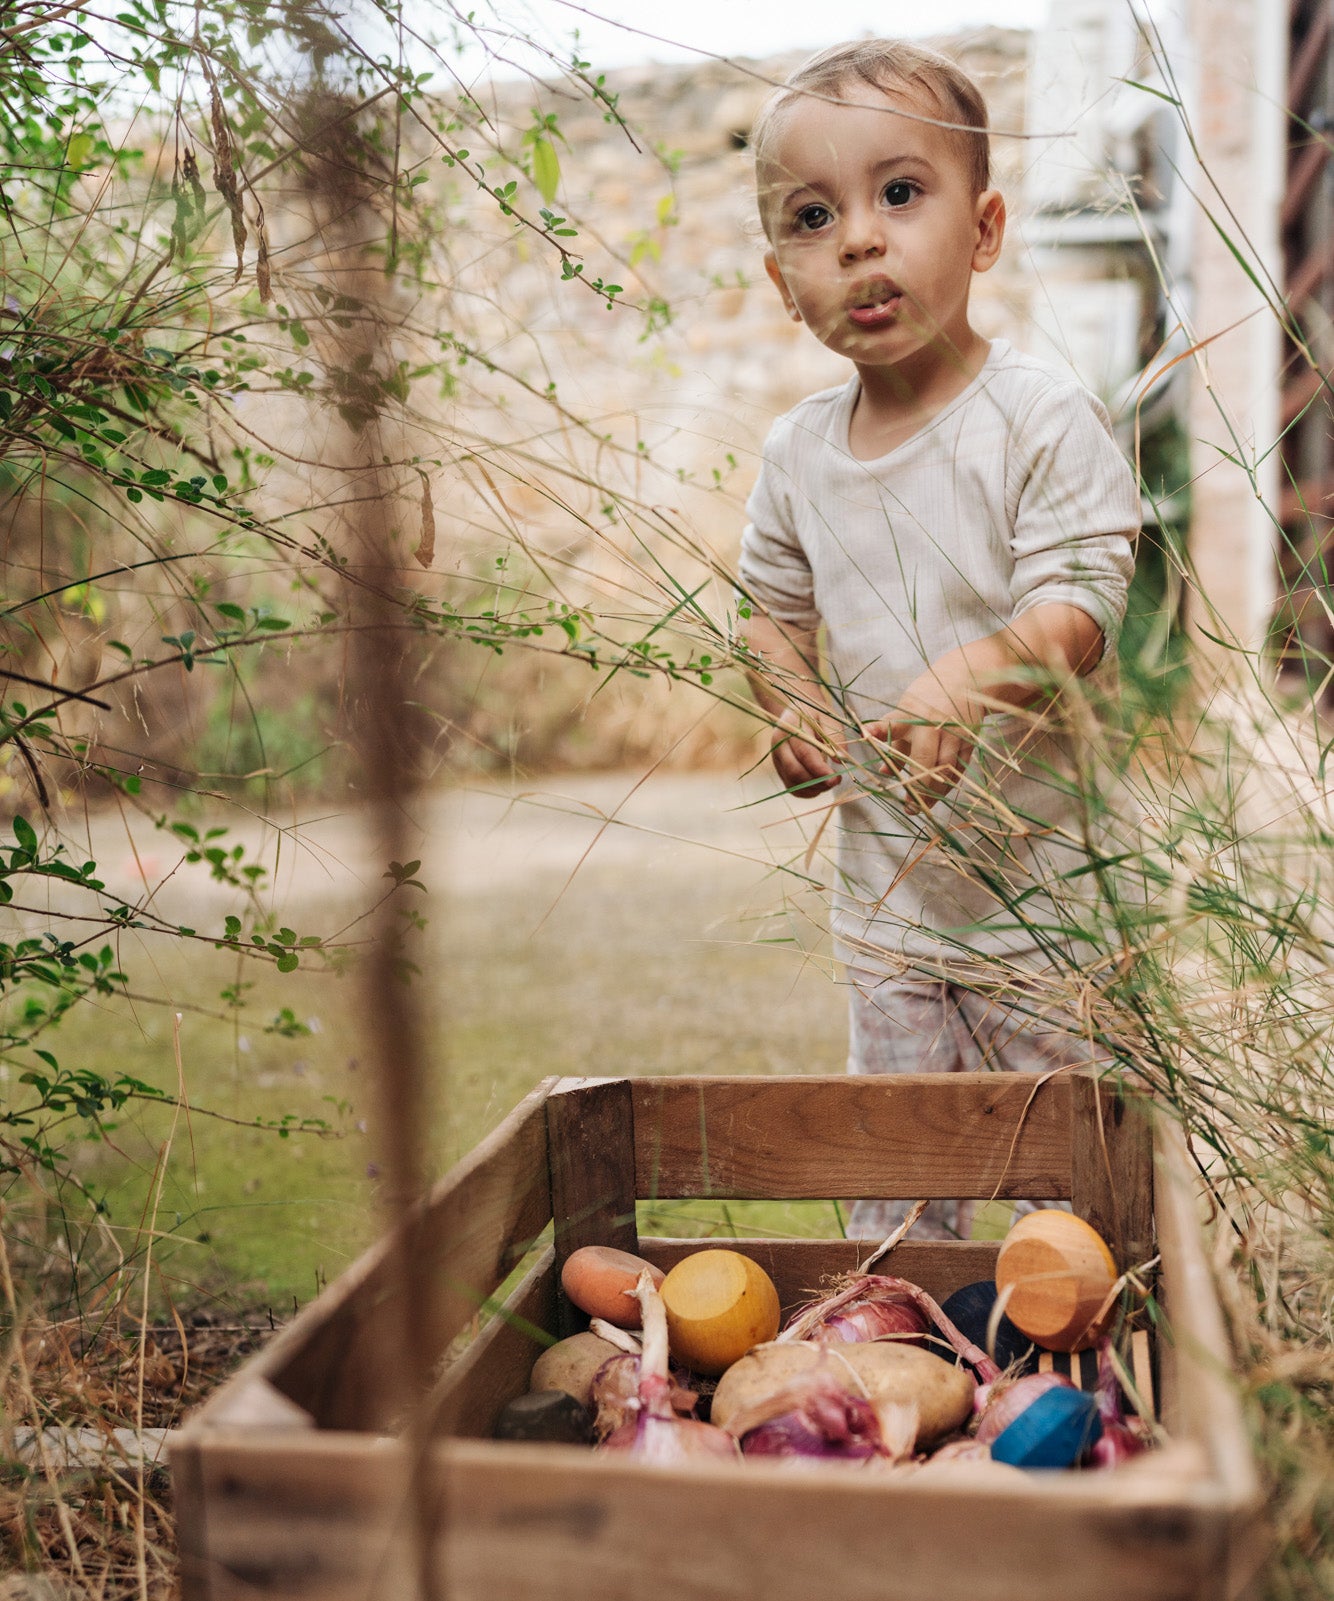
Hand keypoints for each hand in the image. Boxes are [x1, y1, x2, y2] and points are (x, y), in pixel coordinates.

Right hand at [770, 705, 843, 795]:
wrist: (796, 711)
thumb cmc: (815, 713)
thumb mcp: (828, 717)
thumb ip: (835, 736)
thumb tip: (840, 759)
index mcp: (790, 728)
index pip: (804, 754)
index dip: (820, 769)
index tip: (836, 777)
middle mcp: (779, 745)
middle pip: (795, 772)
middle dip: (817, 782)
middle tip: (836, 781)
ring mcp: (777, 759)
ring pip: (792, 783)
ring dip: (813, 788)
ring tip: (830, 783)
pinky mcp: (780, 769)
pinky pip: (791, 787)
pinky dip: (807, 792)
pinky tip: (820, 787)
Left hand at [865, 649, 992, 814]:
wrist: (967, 679)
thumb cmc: (927, 699)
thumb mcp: (906, 712)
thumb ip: (895, 742)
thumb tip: (884, 773)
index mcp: (911, 713)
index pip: (892, 723)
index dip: (879, 730)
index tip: (865, 735)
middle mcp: (933, 724)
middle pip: (925, 760)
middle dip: (916, 787)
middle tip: (909, 808)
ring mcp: (954, 733)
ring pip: (945, 770)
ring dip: (933, 793)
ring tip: (922, 808)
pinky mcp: (970, 740)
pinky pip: (959, 770)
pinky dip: (948, 785)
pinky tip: (938, 795)